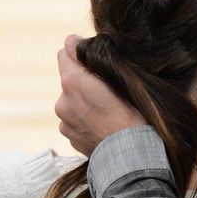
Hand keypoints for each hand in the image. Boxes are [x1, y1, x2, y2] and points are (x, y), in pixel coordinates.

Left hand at [55, 34, 146, 154]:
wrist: (132, 157)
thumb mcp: (119, 80)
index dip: (79, 54)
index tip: (95, 60)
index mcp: (72, 82)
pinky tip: (105, 127)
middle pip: (70, 81)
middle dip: (85, 83)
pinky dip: (86, 121)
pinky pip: (76, 122)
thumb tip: (70, 40)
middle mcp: (62, 102)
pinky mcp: (70, 139)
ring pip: (73, 103)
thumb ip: (88, 60)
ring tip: (110, 113)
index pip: (64, 54)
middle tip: (110, 92)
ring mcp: (64, 123)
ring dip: (86, 104)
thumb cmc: (134, 115)